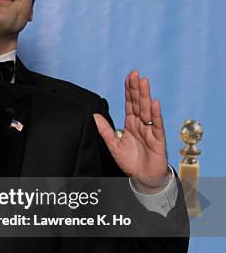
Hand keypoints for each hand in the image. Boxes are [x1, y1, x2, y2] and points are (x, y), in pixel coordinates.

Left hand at [93, 70, 168, 191]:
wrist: (143, 178)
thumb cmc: (130, 162)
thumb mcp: (113, 146)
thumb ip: (105, 131)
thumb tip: (94, 116)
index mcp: (130, 124)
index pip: (129, 103)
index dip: (129, 90)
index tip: (129, 76)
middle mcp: (141, 124)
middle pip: (138, 103)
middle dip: (137, 88)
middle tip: (135, 73)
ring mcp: (150, 130)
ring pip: (147, 110)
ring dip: (145, 96)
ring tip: (144, 82)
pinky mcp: (158, 139)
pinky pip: (156, 125)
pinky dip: (155, 114)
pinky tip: (154, 103)